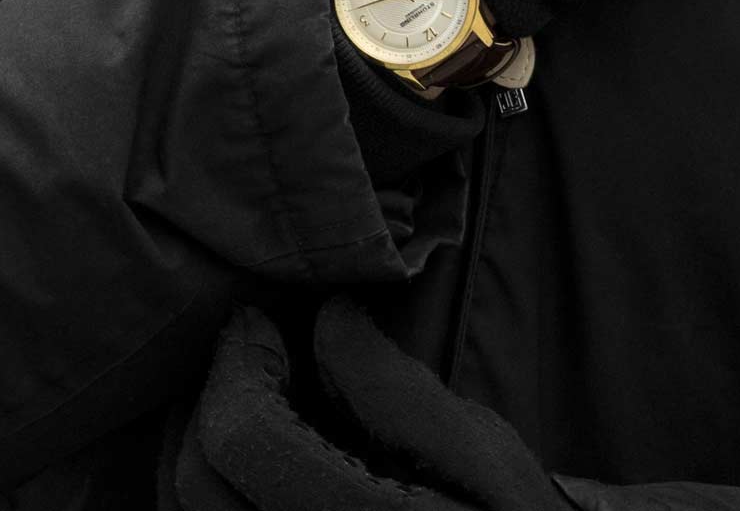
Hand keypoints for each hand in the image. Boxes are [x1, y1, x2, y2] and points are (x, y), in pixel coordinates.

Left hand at [168, 301, 564, 510]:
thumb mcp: (481, 450)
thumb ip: (399, 390)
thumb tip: (332, 316)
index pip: (245, 436)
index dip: (240, 362)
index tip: (258, 320)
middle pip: (195, 479)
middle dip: (211, 391)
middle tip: (246, 344)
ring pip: (189, 508)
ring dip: (197, 429)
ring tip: (240, 381)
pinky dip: (208, 472)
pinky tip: (245, 435)